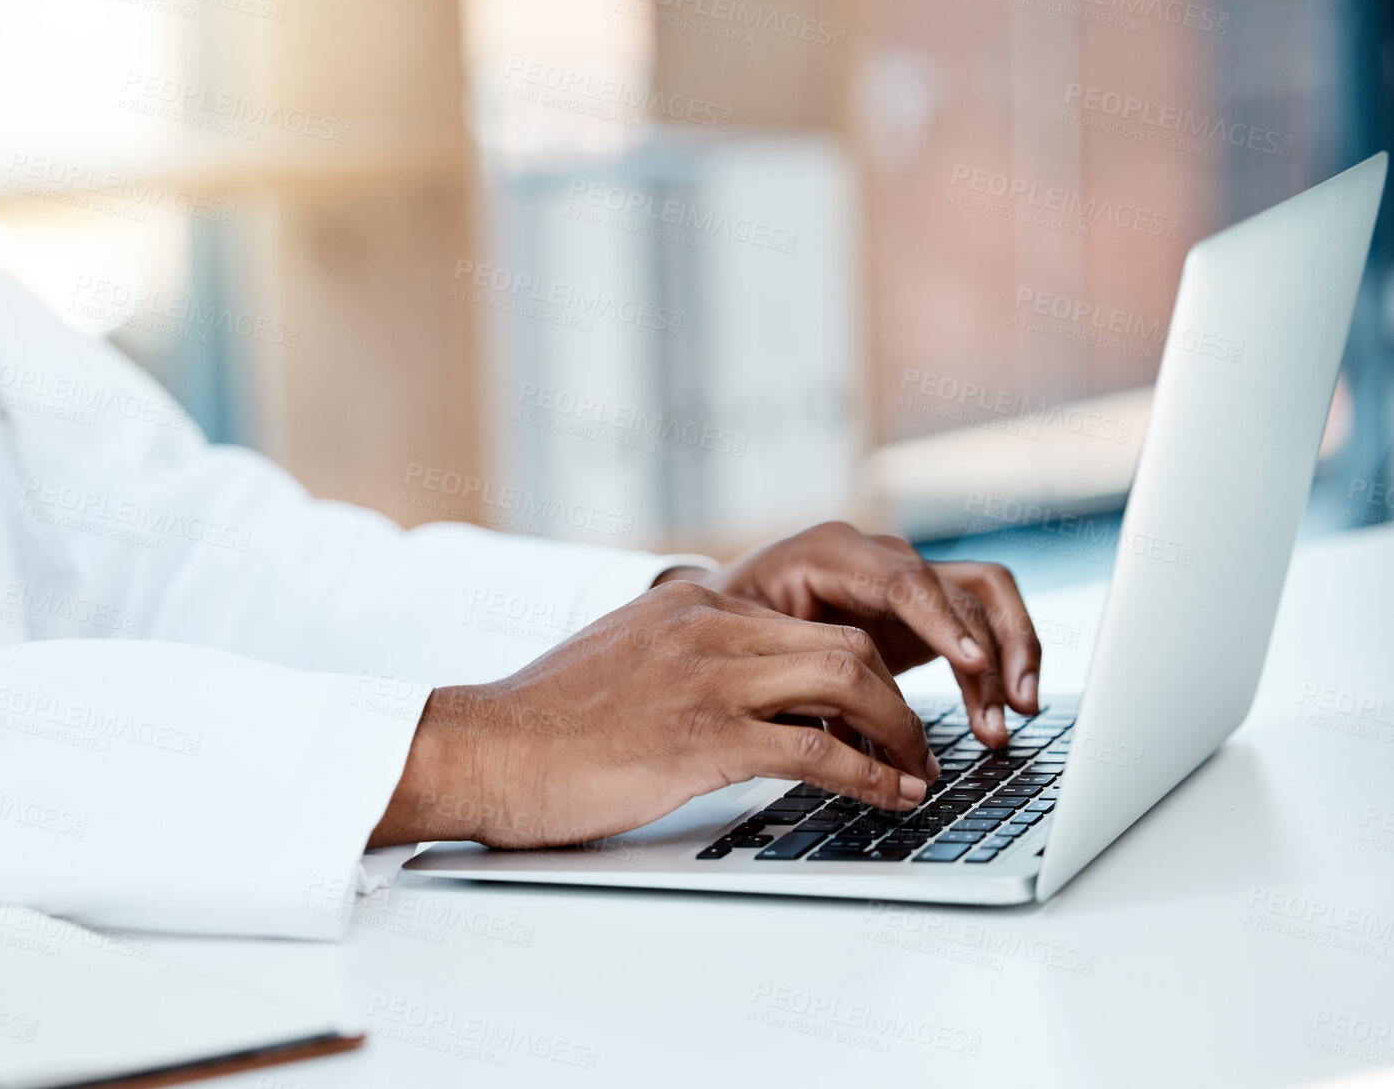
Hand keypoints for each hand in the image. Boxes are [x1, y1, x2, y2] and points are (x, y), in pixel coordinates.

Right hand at [368, 581, 938, 848]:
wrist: (483, 749)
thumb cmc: (541, 722)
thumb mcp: (621, 659)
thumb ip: (679, 659)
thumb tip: (728, 694)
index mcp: (690, 603)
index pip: (807, 623)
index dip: (862, 670)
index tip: (880, 711)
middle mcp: (708, 627)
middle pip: (845, 644)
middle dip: (898, 699)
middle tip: (915, 744)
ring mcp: (707, 679)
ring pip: (846, 683)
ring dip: (898, 734)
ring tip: (917, 774)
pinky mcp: (702, 739)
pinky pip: (816, 751)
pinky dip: (868, 777)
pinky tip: (888, 797)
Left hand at [658, 522, 1041, 746]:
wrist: (716, 611)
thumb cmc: (720, 626)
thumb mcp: (739, 643)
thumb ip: (790, 678)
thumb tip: (836, 742)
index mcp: (825, 553)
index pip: (900, 578)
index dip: (939, 621)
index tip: (968, 663)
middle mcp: (874, 557)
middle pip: (955, 586)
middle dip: (989, 648)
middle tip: (1003, 708)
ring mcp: (901, 580)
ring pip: (981, 598)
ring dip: (1008, 654)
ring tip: (1012, 717)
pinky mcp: (917, 611)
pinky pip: (977, 621)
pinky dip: (995, 663)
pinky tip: (998, 713)